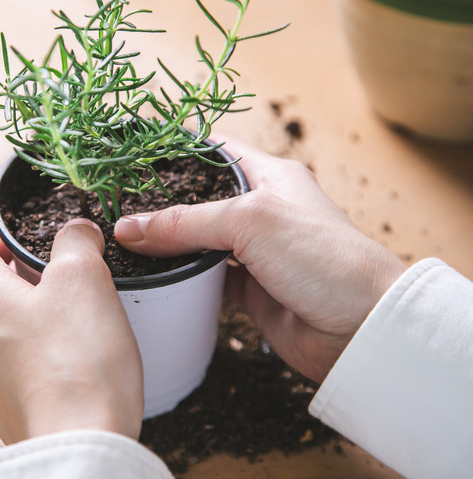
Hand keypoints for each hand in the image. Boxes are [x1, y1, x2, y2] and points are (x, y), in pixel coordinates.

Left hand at [0, 177, 143, 443]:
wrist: (79, 449)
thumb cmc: (79, 360)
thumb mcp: (84, 279)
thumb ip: (75, 239)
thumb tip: (74, 231)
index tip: (3, 180)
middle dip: (13, 249)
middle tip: (50, 235)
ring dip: (23, 293)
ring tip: (65, 289)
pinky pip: (6, 349)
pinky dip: (28, 331)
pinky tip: (63, 338)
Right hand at [114, 137, 406, 382]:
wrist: (362, 330)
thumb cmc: (323, 258)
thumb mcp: (250, 222)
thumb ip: (186, 223)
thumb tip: (128, 228)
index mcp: (268, 176)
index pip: (213, 150)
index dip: (174, 149)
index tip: (132, 153)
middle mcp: (260, 210)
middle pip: (199, 198)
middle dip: (160, 201)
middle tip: (116, 202)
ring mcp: (254, 252)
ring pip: (198, 241)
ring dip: (167, 243)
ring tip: (122, 238)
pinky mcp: (249, 290)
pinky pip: (204, 278)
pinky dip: (180, 278)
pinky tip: (153, 276)